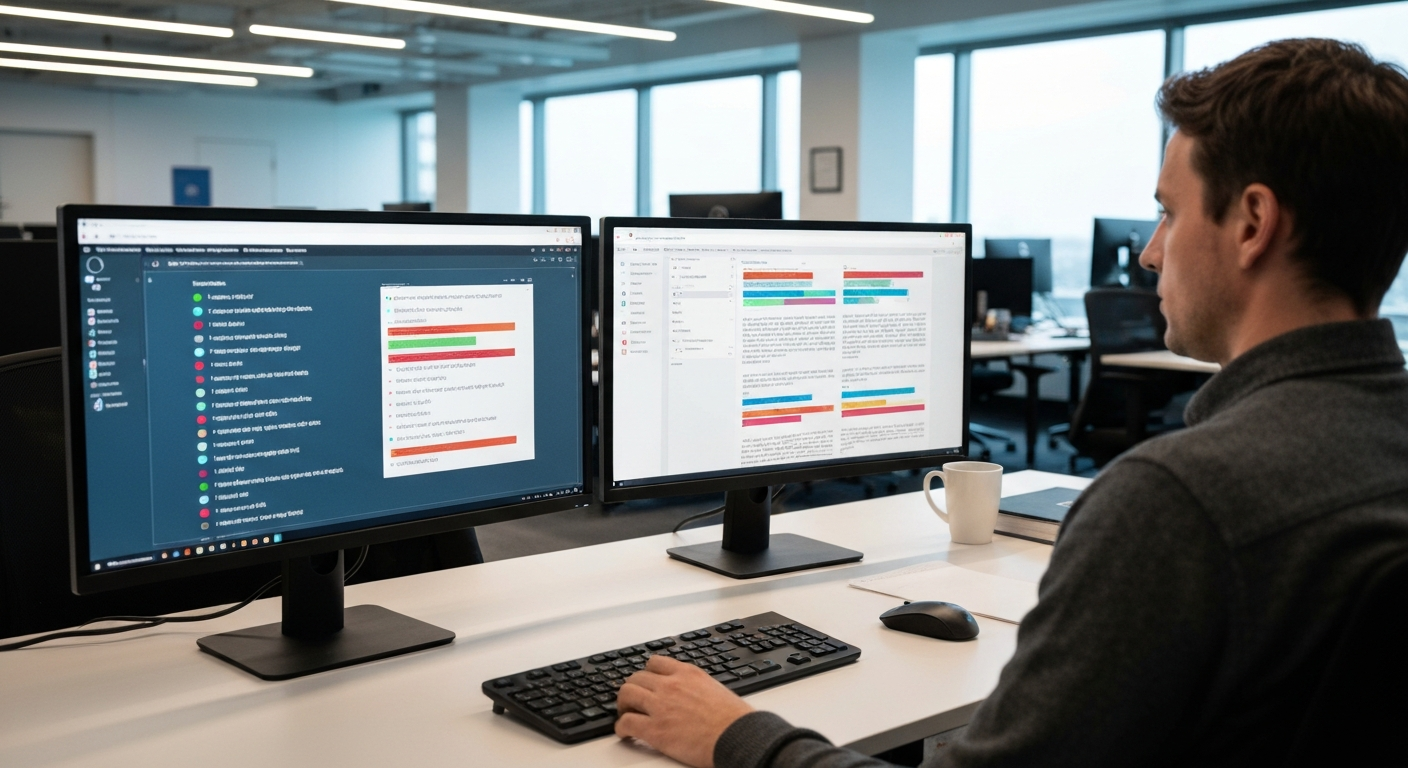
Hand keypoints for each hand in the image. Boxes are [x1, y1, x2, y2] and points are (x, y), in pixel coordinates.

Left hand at [615, 655, 754, 767]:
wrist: (737, 737)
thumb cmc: (734, 719)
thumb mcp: (716, 688)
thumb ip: (697, 687)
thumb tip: (691, 694)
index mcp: (687, 673)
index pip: (655, 663)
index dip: (646, 674)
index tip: (645, 682)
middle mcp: (671, 685)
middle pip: (636, 678)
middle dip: (632, 689)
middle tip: (632, 701)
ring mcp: (660, 706)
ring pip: (626, 694)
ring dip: (623, 705)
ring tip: (626, 714)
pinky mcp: (655, 729)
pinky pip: (626, 723)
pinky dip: (621, 728)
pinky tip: (625, 733)